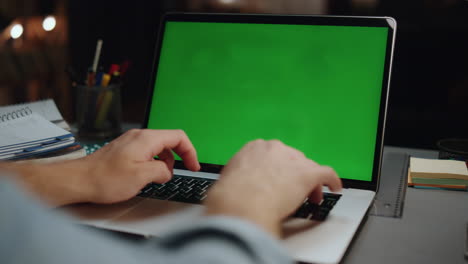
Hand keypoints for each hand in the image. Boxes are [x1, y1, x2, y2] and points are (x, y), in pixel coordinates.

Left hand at [82, 129, 199, 203]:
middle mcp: (139, 136)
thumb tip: (167, 171)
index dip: (190, 151)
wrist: (79, 180)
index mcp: (146, 139)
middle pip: (169, 140)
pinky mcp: (124, 149)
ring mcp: (130, 142)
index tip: (193, 165)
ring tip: (159, 177)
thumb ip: (161, 171)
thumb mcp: (142, 177)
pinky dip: (152, 162)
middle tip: (178, 173)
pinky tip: (146, 175)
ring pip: (157, 147)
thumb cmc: (105, 179)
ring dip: (164, 162)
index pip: (178, 137)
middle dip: (177, 157)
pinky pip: (146, 152)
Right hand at [204, 139, 341, 236]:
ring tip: (311, 196)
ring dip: (310, 182)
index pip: (272, 156)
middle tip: (293, 192)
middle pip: (292, 160)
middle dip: (294, 176)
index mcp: (255, 148)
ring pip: (308, 167)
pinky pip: (326, 173)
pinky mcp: (308, 173)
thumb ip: (239, 175)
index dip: (277, 170)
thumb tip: (237, 185)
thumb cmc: (232, 195)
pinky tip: (335, 187)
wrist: (242, 201)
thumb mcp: (230, 177)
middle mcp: (276, 149)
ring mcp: (293, 159)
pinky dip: (332, 180)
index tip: (277, 179)